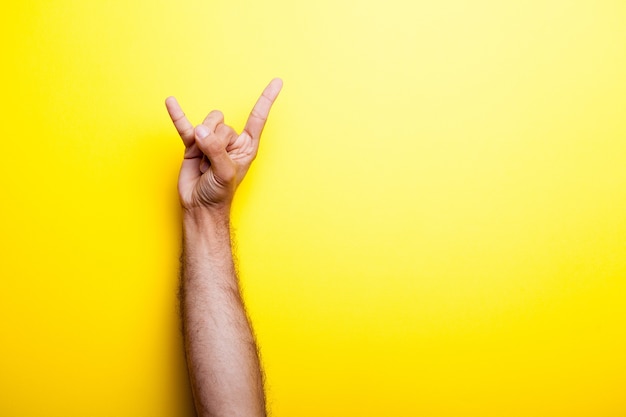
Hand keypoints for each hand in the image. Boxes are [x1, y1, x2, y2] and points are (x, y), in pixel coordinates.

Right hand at [165, 78, 282, 210]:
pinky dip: (178, 115)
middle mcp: (230, 141)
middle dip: (215, 142)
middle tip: (213, 163)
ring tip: (203, 161)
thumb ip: (216, 150)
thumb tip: (201, 131)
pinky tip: (171, 102)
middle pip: (223, 123)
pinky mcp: (193, 144)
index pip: (257, 118)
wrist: (200, 206)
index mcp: (246, 146)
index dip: (267, 99)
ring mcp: (210, 140)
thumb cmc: (219, 193)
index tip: (278, 81)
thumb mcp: (224, 172)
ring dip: (202, 141)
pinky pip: (184, 125)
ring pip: (207, 123)